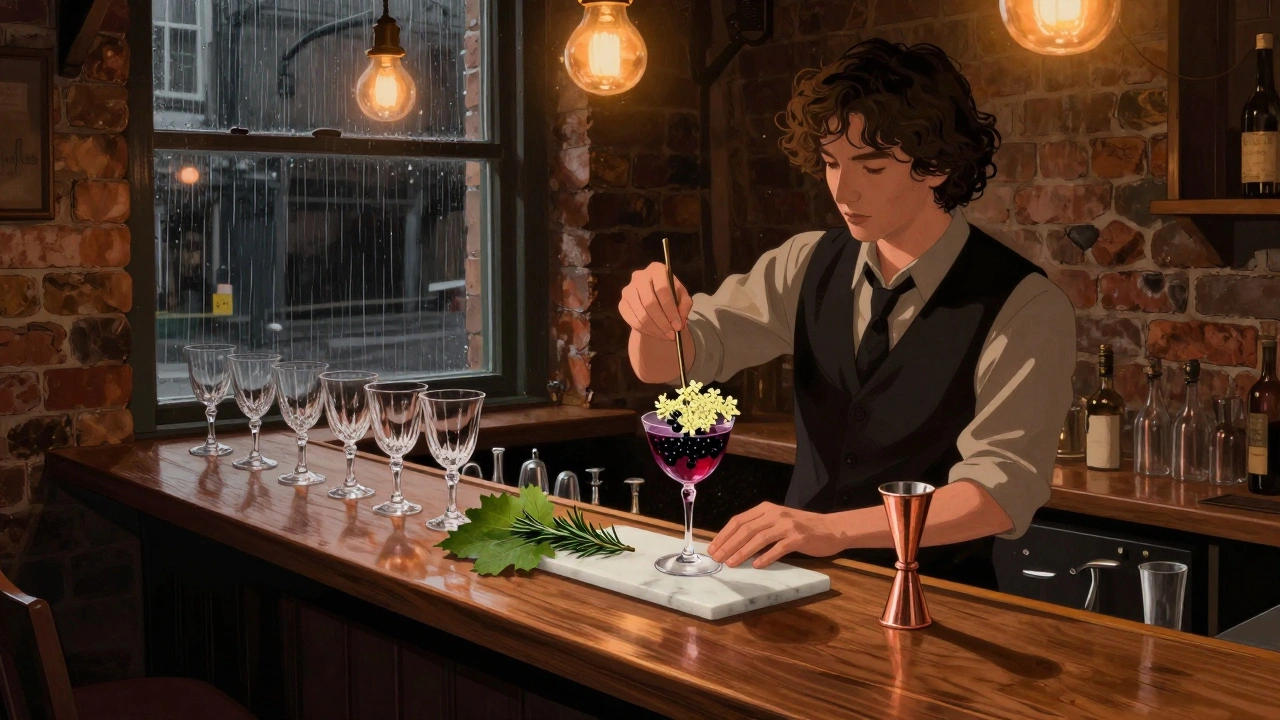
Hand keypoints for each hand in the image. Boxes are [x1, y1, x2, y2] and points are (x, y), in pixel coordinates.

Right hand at [619, 262, 691, 340]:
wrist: (655, 300)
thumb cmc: (671, 295)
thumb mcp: (682, 297)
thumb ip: (684, 306)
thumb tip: (679, 320)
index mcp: (656, 270)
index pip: (662, 289)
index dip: (670, 309)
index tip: (678, 325)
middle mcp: (639, 276)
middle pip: (649, 302)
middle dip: (662, 322)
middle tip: (672, 334)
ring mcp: (628, 290)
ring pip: (641, 314)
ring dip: (655, 329)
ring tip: (666, 336)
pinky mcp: (622, 304)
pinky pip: (632, 320)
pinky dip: (645, 331)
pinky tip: (656, 334)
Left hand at [707, 502, 848, 568]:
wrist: (831, 528)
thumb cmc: (802, 528)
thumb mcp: (778, 522)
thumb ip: (760, 529)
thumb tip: (734, 545)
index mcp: (766, 509)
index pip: (739, 520)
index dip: (724, 534)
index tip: (713, 547)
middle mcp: (775, 514)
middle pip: (746, 529)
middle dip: (729, 544)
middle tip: (717, 558)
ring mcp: (787, 525)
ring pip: (759, 538)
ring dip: (742, 552)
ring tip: (731, 563)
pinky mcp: (799, 538)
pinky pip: (779, 548)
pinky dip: (766, 557)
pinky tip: (756, 565)